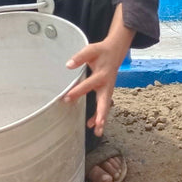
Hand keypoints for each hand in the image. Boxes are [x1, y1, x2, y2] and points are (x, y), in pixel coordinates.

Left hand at [62, 6, 134, 136]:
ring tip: (98, 132)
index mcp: (102, 73)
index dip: (77, 91)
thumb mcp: (91, 50)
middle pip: (104, 101)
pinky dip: (100, 116)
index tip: (66, 98)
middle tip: (98, 124)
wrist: (115, 51)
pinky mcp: (106, 92)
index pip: (88, 84)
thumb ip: (80, 57)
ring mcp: (108, 89)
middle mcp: (107, 84)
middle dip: (101, 113)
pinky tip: (93, 126)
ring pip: (105, 106)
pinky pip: (104, 105)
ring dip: (102, 118)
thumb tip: (68, 65)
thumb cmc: (101, 51)